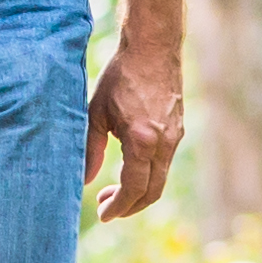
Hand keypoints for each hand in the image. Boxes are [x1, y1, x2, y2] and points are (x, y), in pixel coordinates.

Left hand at [88, 27, 185, 222]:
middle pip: (152, 192)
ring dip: (138, 192)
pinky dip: (147, 175)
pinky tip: (128, 169)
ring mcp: (175, 137)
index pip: (134, 188)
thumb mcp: (96, 112)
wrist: (153, 48)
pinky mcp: (178, 131)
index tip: (103, 215)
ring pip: (160, 179)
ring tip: (113, 191)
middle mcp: (164, 143)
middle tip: (105, 207)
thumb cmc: (120, 76)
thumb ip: (89, 149)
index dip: (118, 207)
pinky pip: (164, 164)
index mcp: (143, 140)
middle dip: (129, 206)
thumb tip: (83, 180)